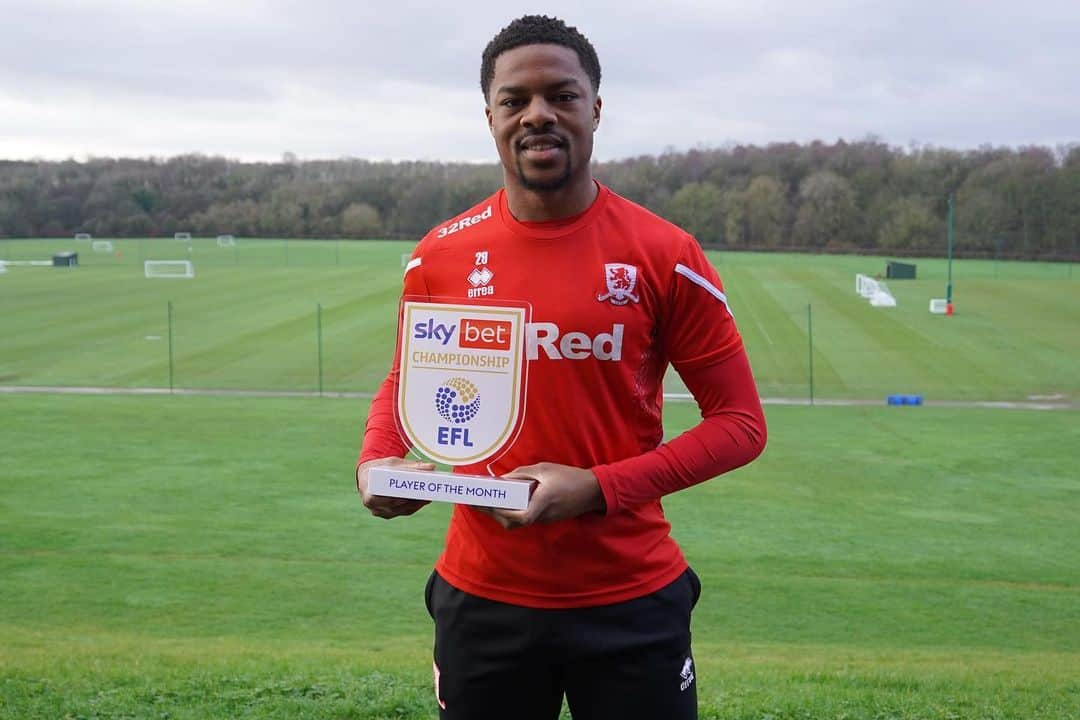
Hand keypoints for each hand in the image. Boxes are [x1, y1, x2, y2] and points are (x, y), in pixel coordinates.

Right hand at [356, 456, 435, 518]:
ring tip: (429, 496)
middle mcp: (374, 507)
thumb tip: (432, 467)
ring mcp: (381, 512)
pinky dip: (414, 506)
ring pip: (402, 509)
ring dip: (416, 504)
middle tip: (428, 493)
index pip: (386, 498)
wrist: (367, 477)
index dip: (402, 496)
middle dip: (413, 499)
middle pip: (397, 504)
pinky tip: (424, 500)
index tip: (415, 491)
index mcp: (369, 495)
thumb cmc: (379, 468)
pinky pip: (403, 512)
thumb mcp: (392, 464)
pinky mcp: (388, 514)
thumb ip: (411, 466)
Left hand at [484, 462, 605, 529]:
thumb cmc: (569, 477)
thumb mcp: (544, 469)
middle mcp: (542, 515)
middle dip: (494, 514)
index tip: (484, 504)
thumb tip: (503, 479)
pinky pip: (525, 518)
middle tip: (478, 503)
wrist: (593, 490)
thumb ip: (522, 474)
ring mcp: (545, 519)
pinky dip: (512, 513)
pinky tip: (506, 502)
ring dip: (501, 514)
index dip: (500, 512)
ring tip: (488, 502)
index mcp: (542, 502)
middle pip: (513, 523)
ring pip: (518, 523)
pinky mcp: (547, 519)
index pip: (519, 516)